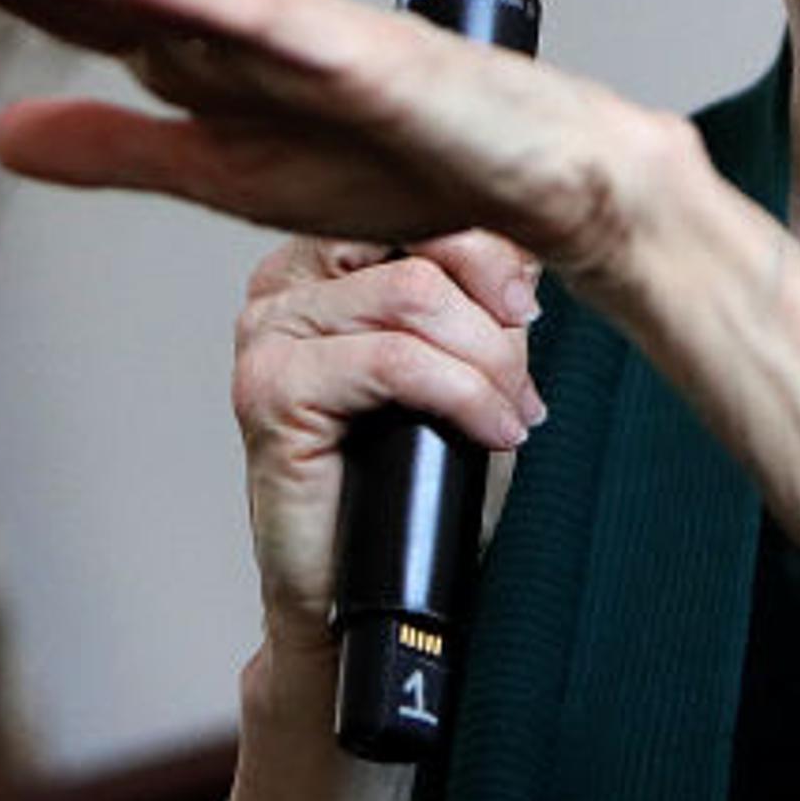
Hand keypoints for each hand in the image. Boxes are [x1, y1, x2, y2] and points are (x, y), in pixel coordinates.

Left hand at [0, 0, 673, 279]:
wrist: (533, 185)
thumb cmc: (396, 164)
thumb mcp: (224, 171)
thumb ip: (120, 150)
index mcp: (206, 59)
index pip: (88, 14)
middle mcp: (245, 31)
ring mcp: (307, 37)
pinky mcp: (370, 57)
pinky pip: (282, 27)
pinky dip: (216, 3)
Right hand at [231, 231, 543, 648]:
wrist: (367, 595)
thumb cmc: (416, 481)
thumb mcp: (465, 363)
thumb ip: (482, 296)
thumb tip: (531, 239)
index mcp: (322, 259)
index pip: (417, 205)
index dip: (493, 253)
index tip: (531, 307)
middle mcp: (282, 283)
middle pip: (423, 247)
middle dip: (494, 319)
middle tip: (522, 386)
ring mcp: (267, 334)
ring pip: (415, 297)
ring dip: (486, 363)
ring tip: (510, 415)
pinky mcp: (270, 391)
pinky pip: (393, 360)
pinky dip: (463, 394)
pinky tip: (491, 430)